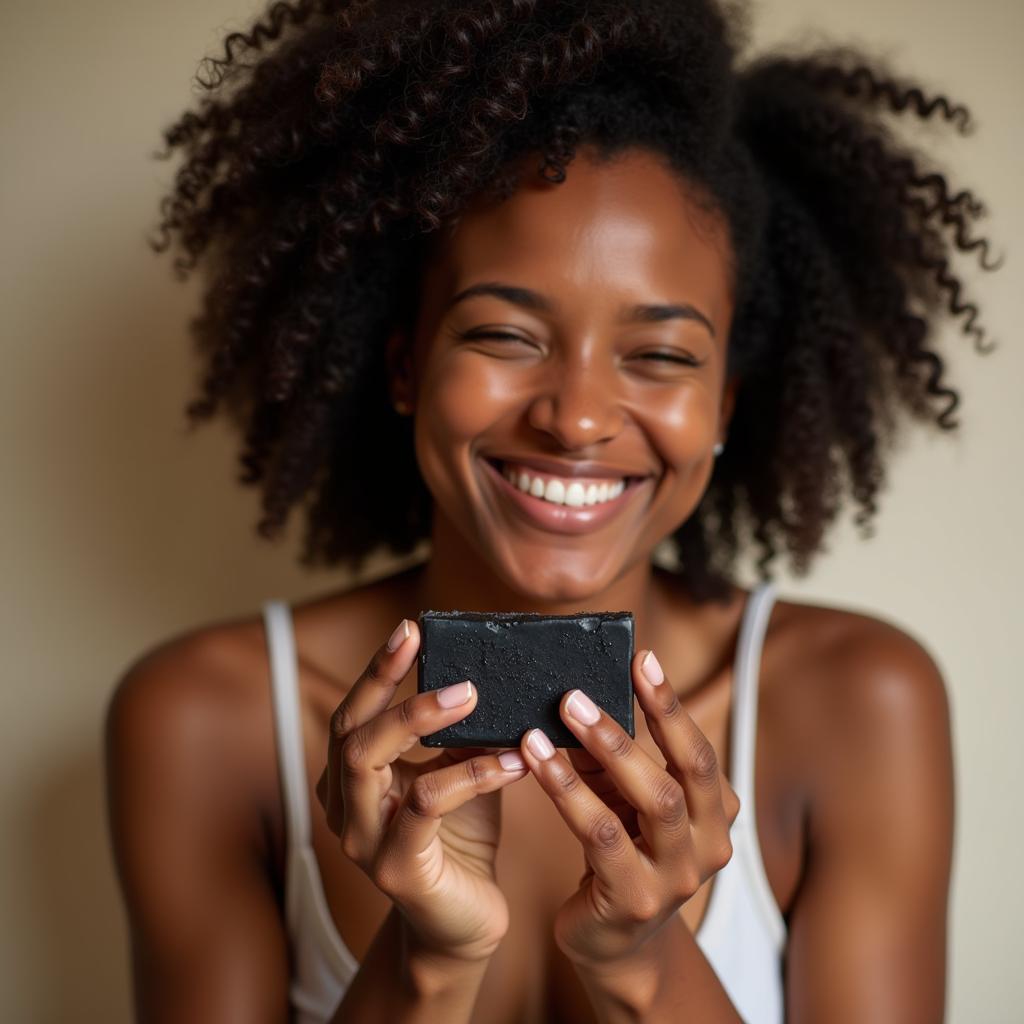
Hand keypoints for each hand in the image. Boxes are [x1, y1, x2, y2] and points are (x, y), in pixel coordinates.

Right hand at [315, 619, 528, 963]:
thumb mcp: (458, 770)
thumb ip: (459, 731)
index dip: (377, 670)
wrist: (464, 924)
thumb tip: (489, 673)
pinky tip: (511, 760)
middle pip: (349, 731)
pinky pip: (426, 805)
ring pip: (369, 762)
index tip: (409, 628)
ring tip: (468, 695)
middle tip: (425, 647)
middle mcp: (347, 806)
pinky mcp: (397, 867)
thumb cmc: (460, 838)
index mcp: (354, 779)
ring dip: (418, 719)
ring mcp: (365, 839)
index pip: (354, 713)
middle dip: (384, 683)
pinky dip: (470, 774)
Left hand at [517, 648, 740, 968]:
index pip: (699, 751)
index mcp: (716, 814)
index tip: (643, 659)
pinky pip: (602, 836)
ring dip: (605, 750)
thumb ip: (611, 759)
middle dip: (642, 720)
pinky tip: (538, 761)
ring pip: (651, 801)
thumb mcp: (623, 802)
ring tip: (562, 713)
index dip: (671, 705)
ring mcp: (677, 877)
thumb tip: (578, 696)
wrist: (614, 942)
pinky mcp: (635, 899)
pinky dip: (569, 792)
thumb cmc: (620, 854)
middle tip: (586, 689)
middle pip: (684, 772)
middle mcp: (709, 845)